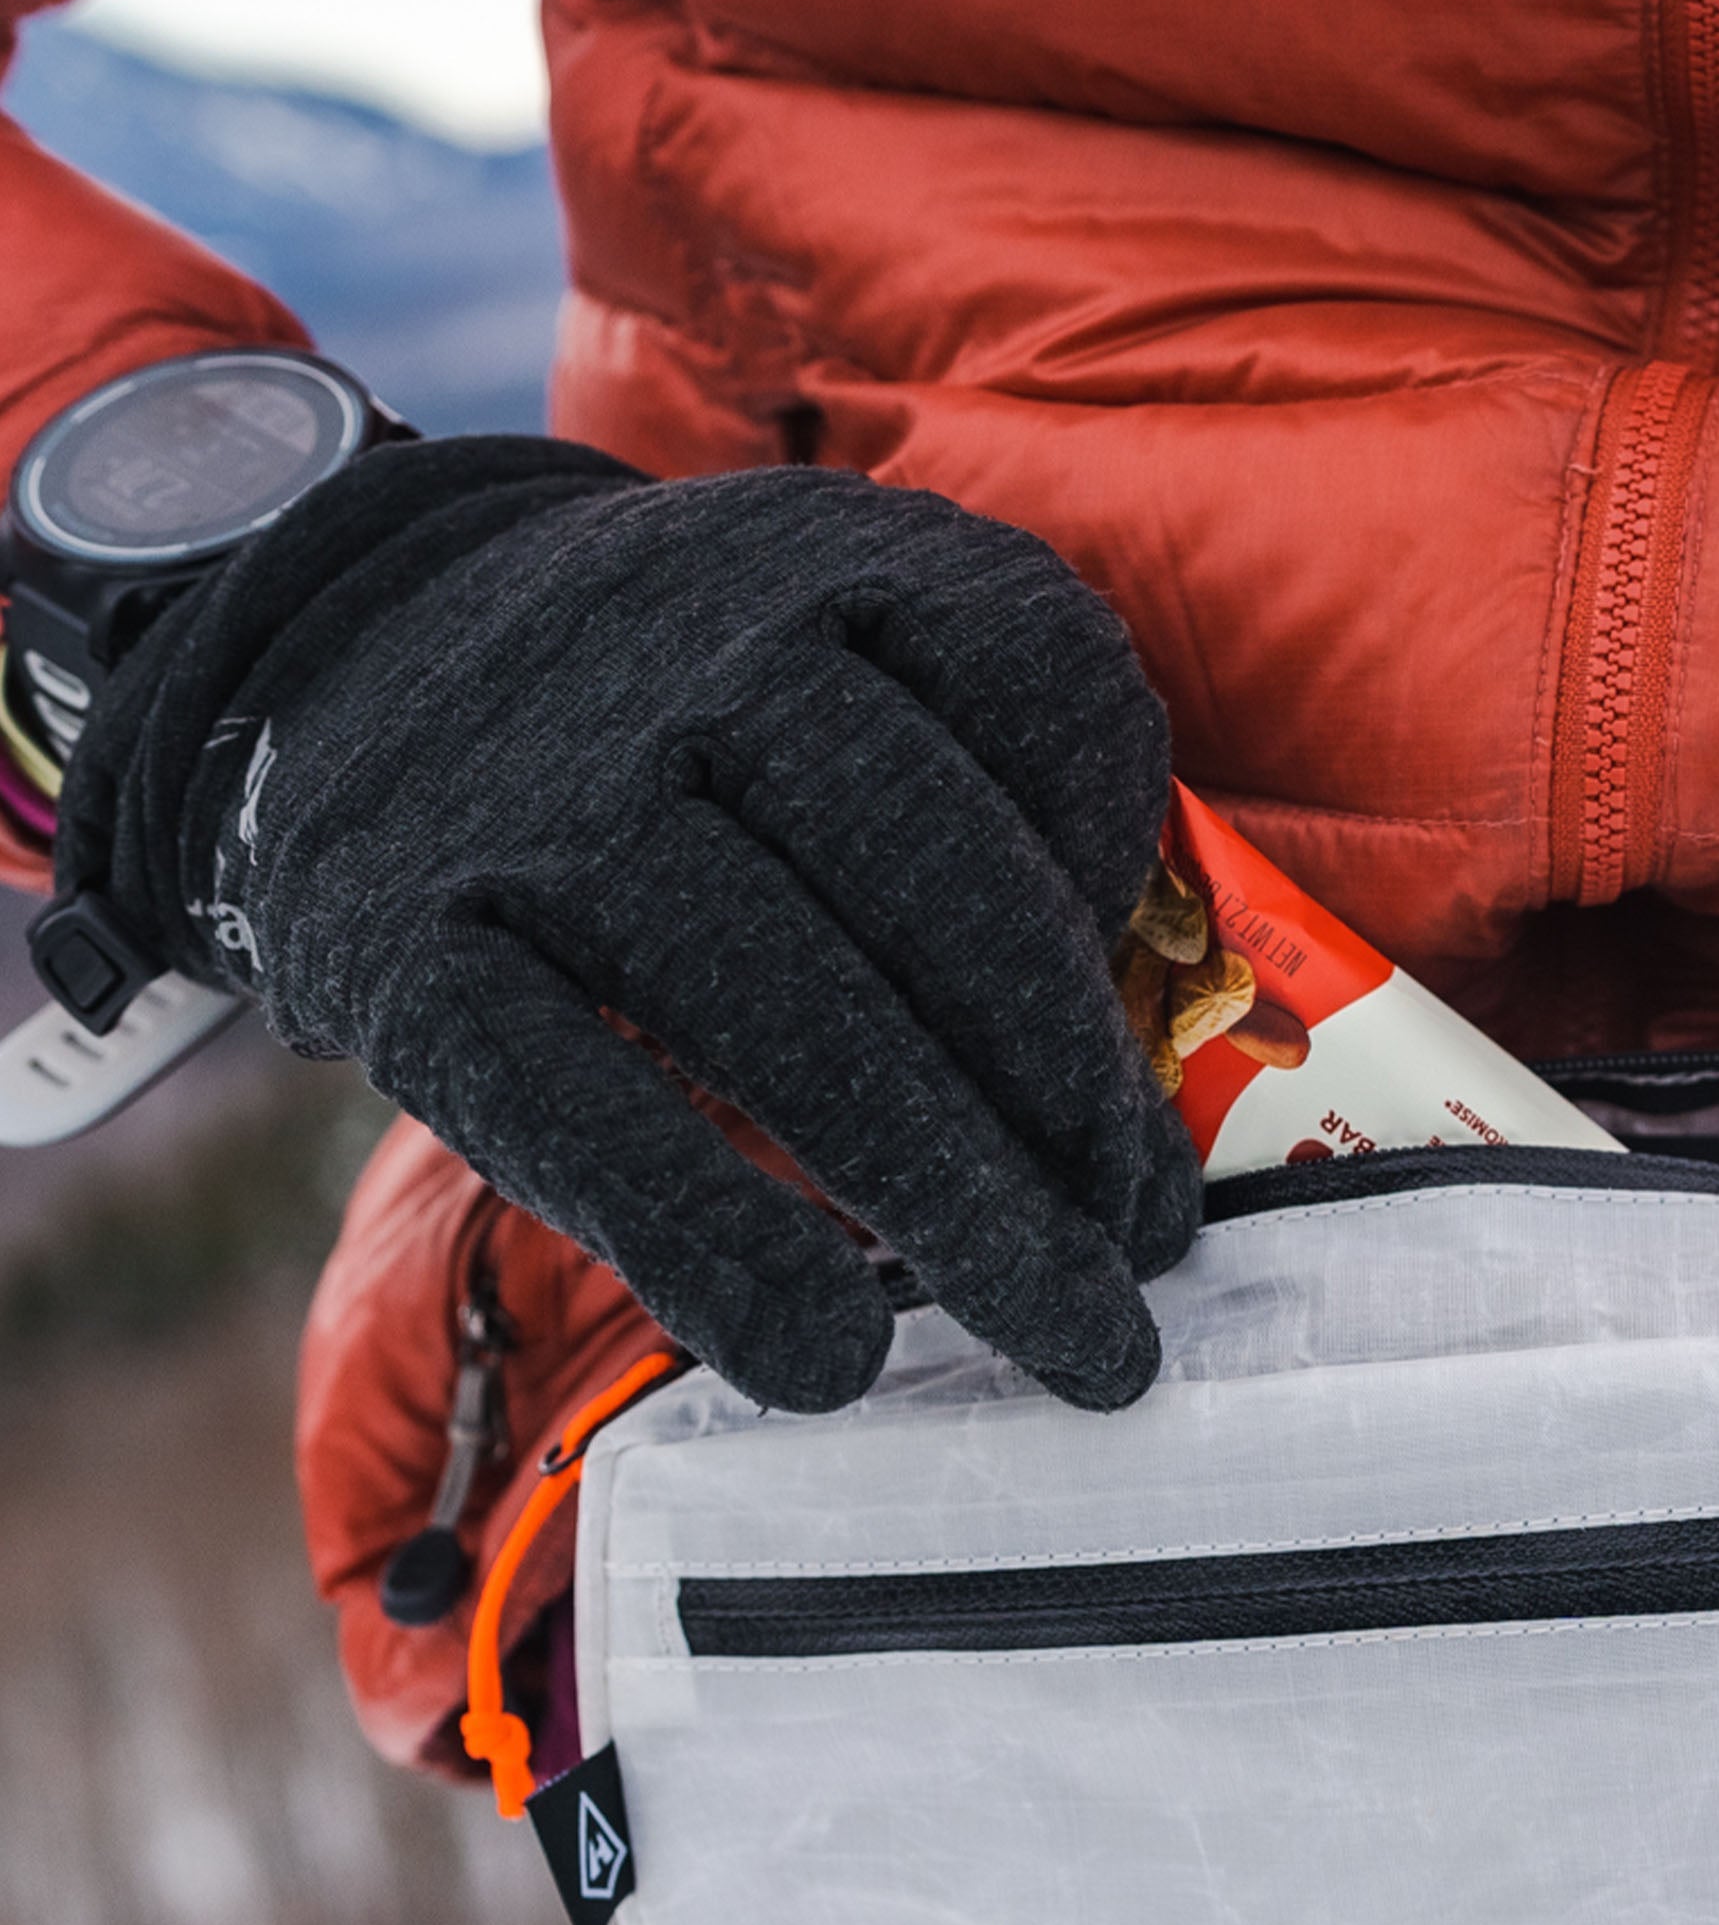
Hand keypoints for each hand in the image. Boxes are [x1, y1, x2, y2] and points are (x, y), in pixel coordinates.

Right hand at [55, 437, 1197, 1413]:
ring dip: (949, 1196)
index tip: (1152, 1083)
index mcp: (848, 567)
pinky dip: (716, 1246)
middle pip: (937, 883)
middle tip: (1148, 1272)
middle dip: (1070, 1100)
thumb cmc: (693, 716)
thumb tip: (1109, 1089)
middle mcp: (701, 655)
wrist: (359, 646)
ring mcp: (547, 795)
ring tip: (1062, 1336)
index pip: (1044, 694)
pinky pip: (578, 1108)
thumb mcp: (860, 648)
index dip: (1124, 907)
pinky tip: (826, 1357)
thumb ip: (1004, 791)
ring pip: (783, 1003)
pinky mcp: (404, 936)